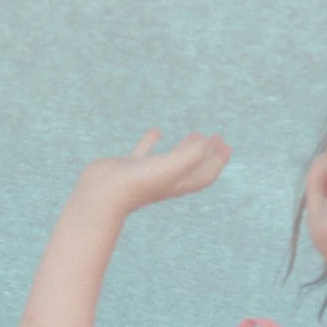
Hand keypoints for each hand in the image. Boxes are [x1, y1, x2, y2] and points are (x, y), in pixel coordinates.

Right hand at [73, 130, 230, 217]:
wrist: (101, 195)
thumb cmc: (135, 185)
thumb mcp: (167, 168)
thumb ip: (189, 156)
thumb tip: (206, 143)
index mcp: (177, 185)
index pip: (204, 174)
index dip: (217, 161)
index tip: (226, 144)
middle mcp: (165, 181)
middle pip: (193, 167)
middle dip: (207, 154)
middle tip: (217, 137)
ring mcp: (147, 173)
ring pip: (172, 159)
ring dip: (186, 147)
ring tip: (196, 134)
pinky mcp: (129, 166)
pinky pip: (144, 151)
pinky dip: (152, 142)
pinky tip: (156, 131)